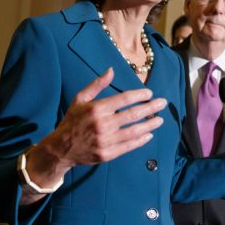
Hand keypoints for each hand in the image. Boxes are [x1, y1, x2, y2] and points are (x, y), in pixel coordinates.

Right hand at [32, 68, 166, 173]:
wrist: (61, 148)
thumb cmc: (72, 120)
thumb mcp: (80, 99)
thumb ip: (97, 85)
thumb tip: (111, 70)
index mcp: (96, 108)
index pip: (124, 99)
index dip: (139, 96)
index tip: (150, 94)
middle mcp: (102, 124)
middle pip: (132, 115)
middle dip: (151, 108)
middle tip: (163, 104)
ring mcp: (105, 140)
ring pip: (133, 131)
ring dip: (149, 125)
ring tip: (160, 120)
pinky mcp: (107, 154)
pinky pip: (128, 146)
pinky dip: (141, 141)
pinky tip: (149, 135)